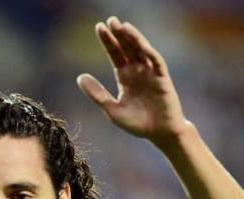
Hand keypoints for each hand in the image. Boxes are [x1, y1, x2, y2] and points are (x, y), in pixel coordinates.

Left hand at [77, 16, 187, 145]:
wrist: (159, 134)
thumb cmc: (137, 123)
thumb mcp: (112, 109)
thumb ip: (97, 94)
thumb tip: (80, 77)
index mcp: (125, 77)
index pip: (115, 54)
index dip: (108, 41)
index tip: (99, 27)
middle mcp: (138, 71)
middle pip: (127, 48)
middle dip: (118, 35)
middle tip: (109, 20)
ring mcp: (151, 73)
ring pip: (141, 50)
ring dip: (132, 38)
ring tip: (122, 26)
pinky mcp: (163, 79)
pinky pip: (156, 61)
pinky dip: (148, 51)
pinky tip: (139, 43)